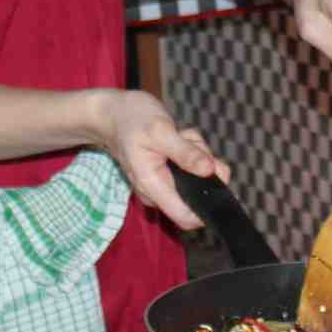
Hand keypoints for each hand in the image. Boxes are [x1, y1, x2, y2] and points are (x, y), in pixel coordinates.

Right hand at [92, 89, 219, 229]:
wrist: (112, 113)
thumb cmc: (131, 119)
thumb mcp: (160, 131)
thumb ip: (185, 153)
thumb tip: (209, 171)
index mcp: (152, 186)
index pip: (186, 218)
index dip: (208, 207)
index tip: (218, 179)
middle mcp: (158, 191)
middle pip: (198, 191)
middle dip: (203, 164)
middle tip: (188, 141)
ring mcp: (164, 182)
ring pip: (199, 174)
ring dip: (197, 152)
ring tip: (179, 135)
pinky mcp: (169, 172)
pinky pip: (192, 165)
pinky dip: (191, 149)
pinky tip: (178, 136)